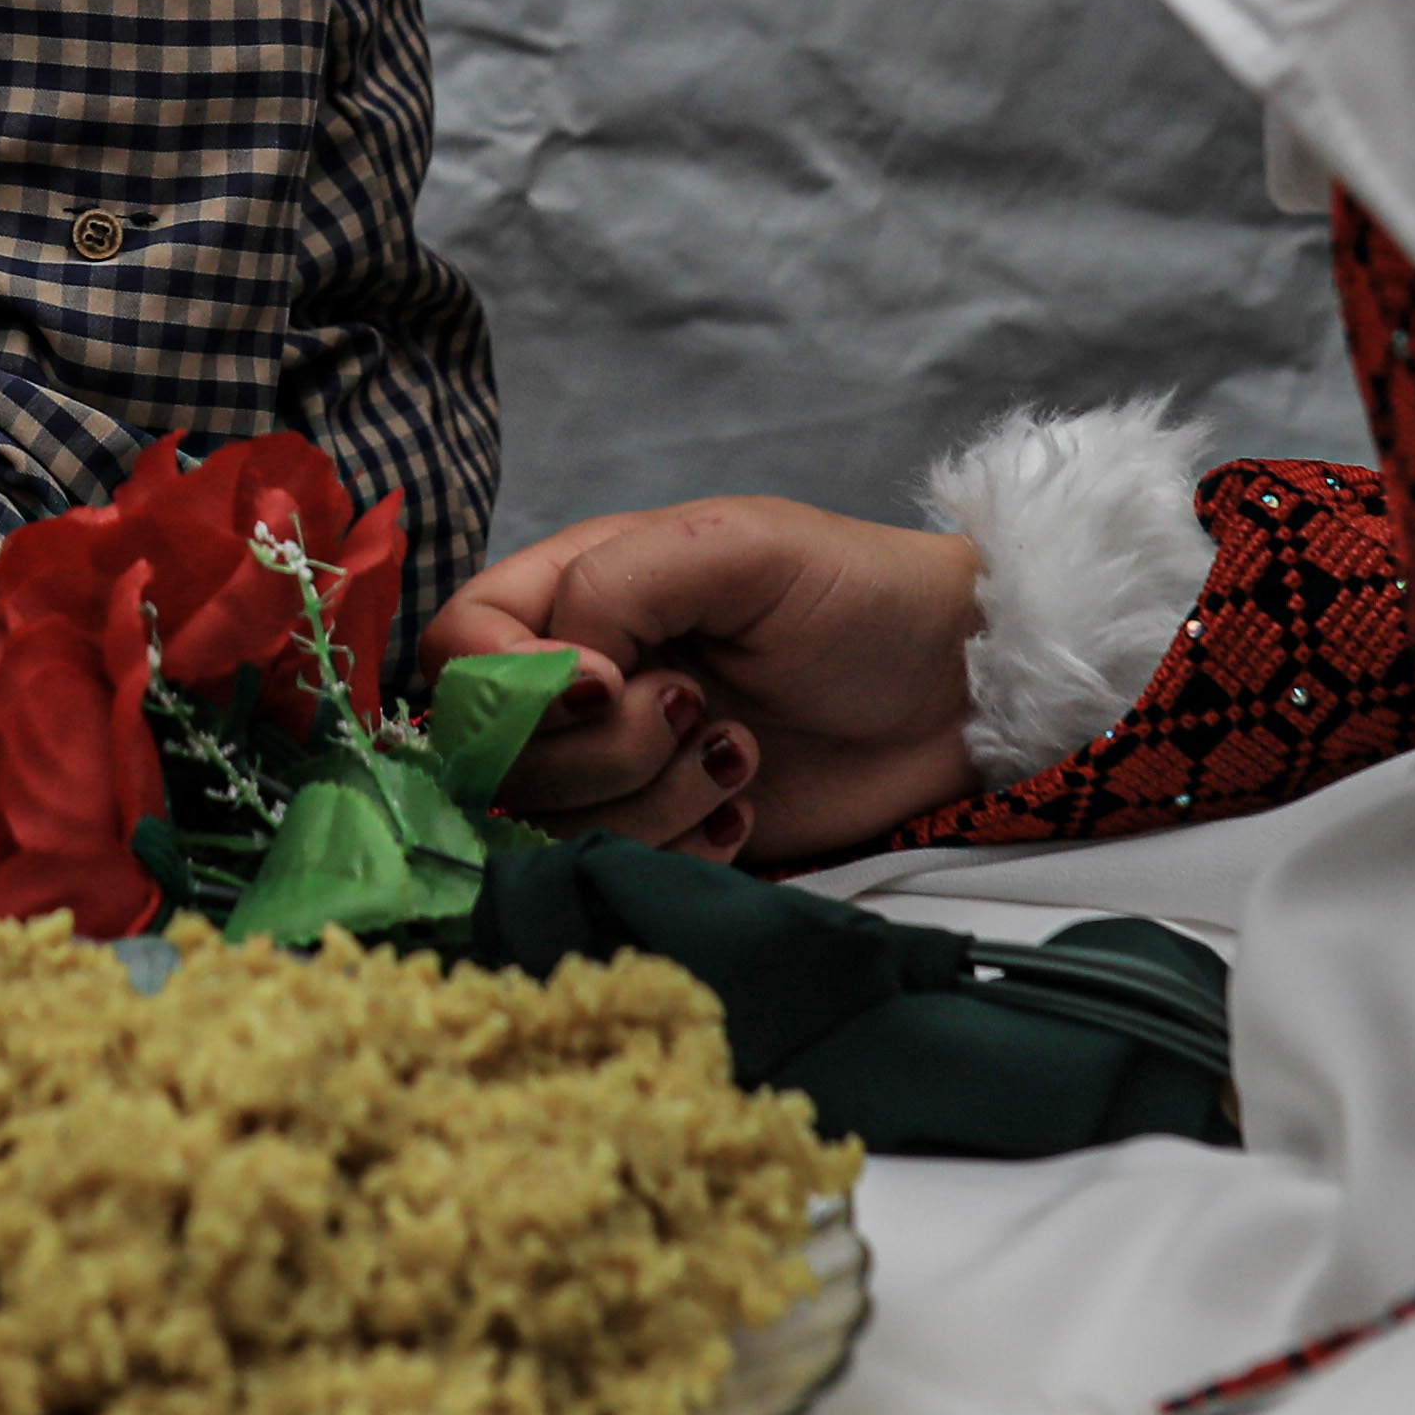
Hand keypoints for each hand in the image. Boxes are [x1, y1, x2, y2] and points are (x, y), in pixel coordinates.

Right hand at [427, 495, 980, 869]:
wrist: (955, 690)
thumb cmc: (854, 594)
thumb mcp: (736, 545)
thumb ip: (618, 582)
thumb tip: (560, 671)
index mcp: (575, 591)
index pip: (459, 647)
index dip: (511, 685)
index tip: (612, 686)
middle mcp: (582, 681)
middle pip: (496, 753)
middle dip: (602, 750)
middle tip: (699, 712)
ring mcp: (621, 765)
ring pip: (553, 821)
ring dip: (651, 801)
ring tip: (738, 754)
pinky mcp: (668, 834)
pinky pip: (619, 868)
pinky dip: (683, 848)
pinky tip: (746, 807)